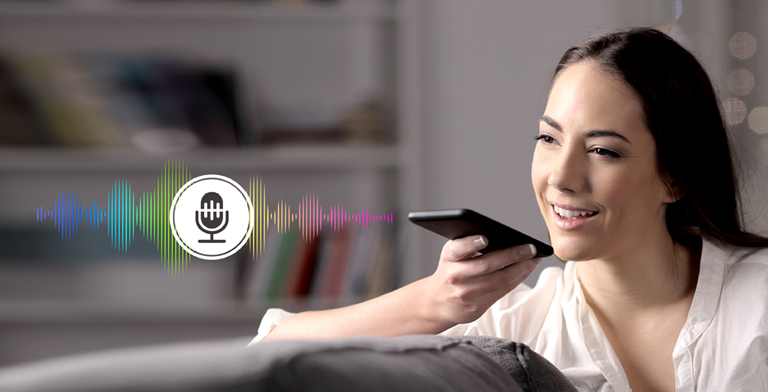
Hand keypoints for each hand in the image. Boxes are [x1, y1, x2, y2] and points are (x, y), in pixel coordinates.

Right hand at [425, 235, 540, 325]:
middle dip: (512, 255)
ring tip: (534, 258)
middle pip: (487, 265)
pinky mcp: (477, 306)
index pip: (458, 249)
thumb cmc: (452, 270)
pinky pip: (503, 290)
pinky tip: (527, 269)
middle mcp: (455, 276)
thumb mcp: (453, 256)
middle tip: (530, 248)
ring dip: (521, 268)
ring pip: (500, 279)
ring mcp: (466, 293)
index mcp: (448, 258)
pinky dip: (518, 278)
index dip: (471, 243)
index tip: (485, 238)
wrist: (439, 302)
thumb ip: (469, 246)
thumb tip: (506, 239)